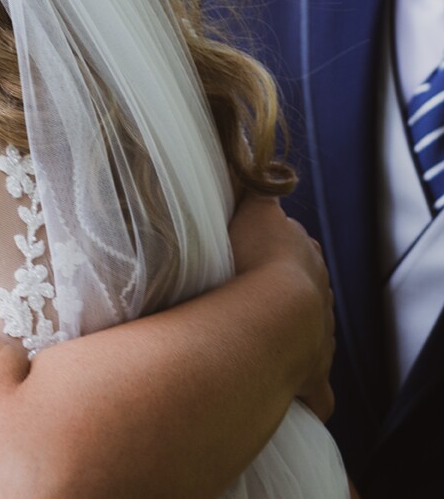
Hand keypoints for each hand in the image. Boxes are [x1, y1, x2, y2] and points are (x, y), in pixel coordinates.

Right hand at [229, 195, 334, 421]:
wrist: (271, 319)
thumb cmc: (252, 265)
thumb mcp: (252, 213)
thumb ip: (253, 192)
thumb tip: (248, 165)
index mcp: (301, 252)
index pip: (289, 242)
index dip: (265, 246)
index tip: (242, 251)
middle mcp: (317, 290)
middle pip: (300, 284)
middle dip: (276, 289)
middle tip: (239, 293)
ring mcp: (318, 333)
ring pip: (306, 329)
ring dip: (284, 332)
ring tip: (248, 336)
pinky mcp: (314, 374)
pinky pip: (312, 388)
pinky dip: (302, 391)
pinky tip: (283, 392)